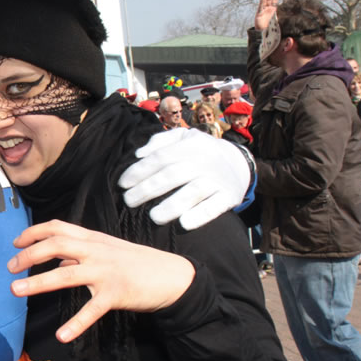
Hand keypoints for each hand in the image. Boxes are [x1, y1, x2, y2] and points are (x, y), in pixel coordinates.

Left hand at [7, 220, 195, 342]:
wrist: (173, 276)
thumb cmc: (137, 263)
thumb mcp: (108, 250)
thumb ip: (82, 251)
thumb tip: (57, 256)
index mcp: (93, 239)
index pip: (57, 227)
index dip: (32, 233)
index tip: (15, 243)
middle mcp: (96, 251)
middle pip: (56, 245)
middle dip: (28, 255)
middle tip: (10, 268)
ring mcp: (106, 271)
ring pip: (66, 274)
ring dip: (37, 282)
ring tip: (15, 290)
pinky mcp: (116, 293)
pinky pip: (92, 310)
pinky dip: (76, 324)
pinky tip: (62, 336)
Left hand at [118, 128, 250, 229]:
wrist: (238, 164)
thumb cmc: (200, 152)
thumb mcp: (184, 138)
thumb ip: (160, 141)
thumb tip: (138, 154)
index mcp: (191, 145)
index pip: (160, 157)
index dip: (139, 171)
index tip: (122, 184)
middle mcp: (205, 161)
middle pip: (172, 175)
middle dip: (147, 190)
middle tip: (128, 201)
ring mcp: (218, 179)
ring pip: (192, 192)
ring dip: (171, 206)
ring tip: (153, 217)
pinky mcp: (229, 196)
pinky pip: (214, 207)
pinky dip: (200, 215)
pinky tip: (184, 223)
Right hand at [255, 0, 279, 30]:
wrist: (264, 32)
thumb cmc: (270, 26)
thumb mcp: (277, 19)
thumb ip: (281, 16)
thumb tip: (289, 14)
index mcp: (273, 9)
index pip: (275, 0)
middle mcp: (268, 9)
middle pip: (269, 0)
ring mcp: (263, 11)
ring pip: (264, 2)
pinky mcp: (259, 14)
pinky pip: (260, 8)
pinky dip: (261, 3)